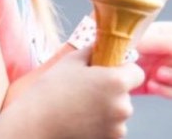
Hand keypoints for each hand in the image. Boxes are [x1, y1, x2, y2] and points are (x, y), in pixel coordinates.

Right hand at [0, 46, 143, 138]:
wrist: (35, 124)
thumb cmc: (51, 90)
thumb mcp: (72, 61)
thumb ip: (94, 51)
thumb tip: (105, 44)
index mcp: (116, 82)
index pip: (137, 73)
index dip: (124, 70)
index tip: (108, 71)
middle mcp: (122, 106)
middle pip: (126, 94)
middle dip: (113, 90)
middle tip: (88, 89)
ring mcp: (117, 128)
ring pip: (118, 112)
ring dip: (107, 109)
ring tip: (81, 106)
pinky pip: (111, 128)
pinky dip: (101, 125)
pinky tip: (82, 120)